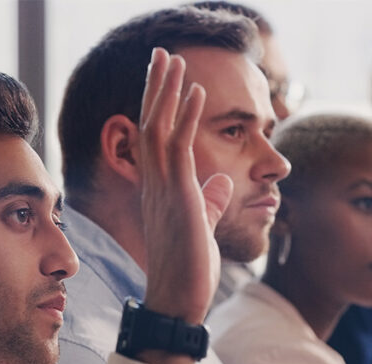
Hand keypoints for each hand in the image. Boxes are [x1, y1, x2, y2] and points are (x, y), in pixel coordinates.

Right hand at [137, 47, 232, 324]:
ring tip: (174, 58)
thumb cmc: (189, 272)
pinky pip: (177, 147)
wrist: (178, 301)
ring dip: (167, 90)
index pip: (156, 139)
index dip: (161, 105)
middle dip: (157, 86)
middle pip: (151, 123)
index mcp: (160, 191)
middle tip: (161, 53)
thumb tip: (221, 183)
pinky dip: (186, 115)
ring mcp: (163, 190)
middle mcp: (155, 185)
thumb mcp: (203, 228)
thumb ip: (210, 203)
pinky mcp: (177, 197)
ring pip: (158, 128)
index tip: (167, 77)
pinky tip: (196, 91)